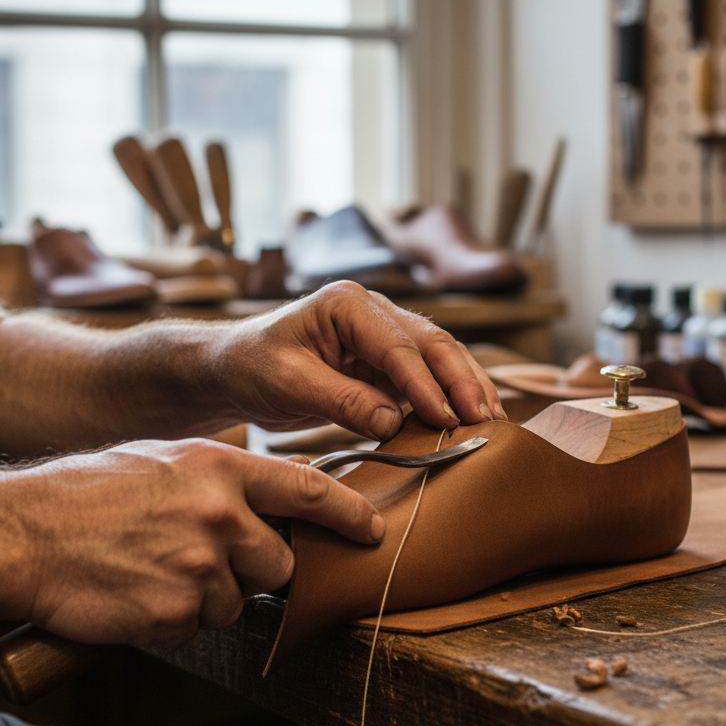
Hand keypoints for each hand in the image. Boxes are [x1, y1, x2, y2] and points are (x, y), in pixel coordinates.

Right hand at [13, 439, 383, 650]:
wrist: (25, 533)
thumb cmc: (91, 492)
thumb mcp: (167, 459)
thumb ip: (227, 473)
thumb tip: (288, 484)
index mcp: (220, 469)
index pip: (308, 491)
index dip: (348, 512)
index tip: (373, 528)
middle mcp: (220, 516)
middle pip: (279, 562)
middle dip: (257, 569)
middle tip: (207, 558)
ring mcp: (200, 566)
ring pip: (236, 600)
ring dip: (206, 595)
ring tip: (154, 568)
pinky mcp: (176, 612)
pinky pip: (197, 625)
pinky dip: (174, 616)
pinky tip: (137, 590)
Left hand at [214, 281, 506, 439]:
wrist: (234, 370)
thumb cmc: (252, 366)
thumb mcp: (287, 383)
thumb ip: (340, 400)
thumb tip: (392, 422)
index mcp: (347, 303)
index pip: (398, 345)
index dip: (424, 383)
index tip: (444, 417)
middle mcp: (374, 312)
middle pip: (432, 343)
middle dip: (461, 381)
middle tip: (482, 418)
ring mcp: (384, 336)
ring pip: (439, 357)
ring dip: (466, 387)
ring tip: (491, 420)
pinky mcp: (386, 364)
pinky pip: (427, 378)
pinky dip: (450, 398)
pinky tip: (469, 420)